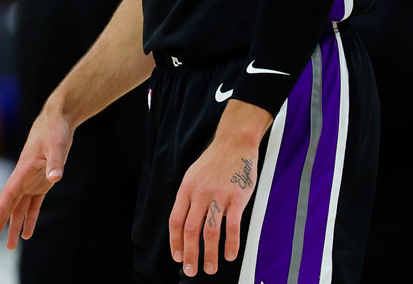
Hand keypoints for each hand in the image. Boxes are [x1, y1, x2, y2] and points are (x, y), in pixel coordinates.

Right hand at [0, 102, 74, 248]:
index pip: (8, 194)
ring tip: (9, 247)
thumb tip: (55, 178)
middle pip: (8, 205)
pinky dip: (29, 219)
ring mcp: (31, 182)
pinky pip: (32, 205)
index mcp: (23, 170)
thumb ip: (55, 162)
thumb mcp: (57, 145)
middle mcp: (23, 178)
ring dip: (13, 226)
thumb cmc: (55, 130)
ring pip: (19, 208)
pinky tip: (27, 234)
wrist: (56, 120)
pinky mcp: (41, 184)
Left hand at [168, 129, 260, 276]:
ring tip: (210, 268)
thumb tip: (184, 221)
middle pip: (190, 230)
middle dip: (190, 254)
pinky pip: (232, 226)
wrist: (234, 142)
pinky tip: (229, 256)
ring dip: (209, 254)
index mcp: (186, 190)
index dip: (175, 242)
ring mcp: (218, 196)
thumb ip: (189, 198)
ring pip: (210, 232)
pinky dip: (231, 244)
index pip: (175, 221)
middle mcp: (199, 194)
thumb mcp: (193, 176)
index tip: (178, 257)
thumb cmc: (214, 161)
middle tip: (191, 271)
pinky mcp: (237, 198)